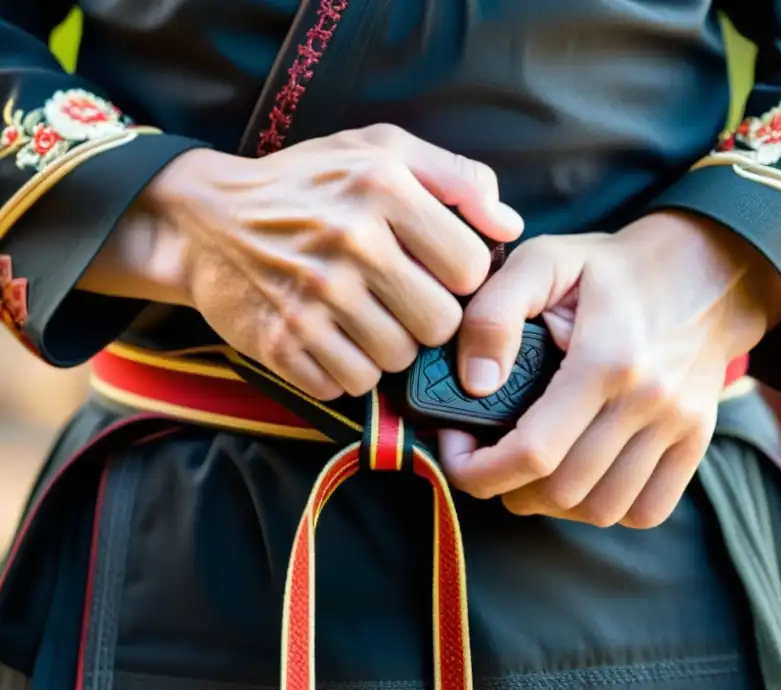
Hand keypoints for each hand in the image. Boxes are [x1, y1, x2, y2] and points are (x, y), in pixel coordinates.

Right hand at [138, 125, 522, 398]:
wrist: (206, 220)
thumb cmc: (308, 184)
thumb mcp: (382, 150)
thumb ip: (457, 177)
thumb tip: (510, 225)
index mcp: (384, 189)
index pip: (470, 268)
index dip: (462, 276)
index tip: (437, 270)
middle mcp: (351, 244)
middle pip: (440, 324)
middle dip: (429, 318)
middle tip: (402, 299)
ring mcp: (314, 298)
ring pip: (397, 360)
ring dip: (389, 347)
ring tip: (366, 316)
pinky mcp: (283, 343)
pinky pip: (348, 384)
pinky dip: (346, 370)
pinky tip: (334, 338)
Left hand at [438, 212, 780, 528]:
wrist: (705, 268)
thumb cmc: (612, 267)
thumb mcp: (543, 259)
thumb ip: (495, 313)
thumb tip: (475, 383)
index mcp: (606, 359)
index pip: (533, 452)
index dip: (478, 469)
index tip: (458, 450)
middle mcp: (648, 401)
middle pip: (562, 490)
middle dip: (505, 487)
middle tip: (485, 457)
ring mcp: (677, 426)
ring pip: (601, 510)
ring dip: (551, 504)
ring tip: (528, 472)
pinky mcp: (695, 441)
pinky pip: (647, 510)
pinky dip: (606, 510)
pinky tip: (581, 479)